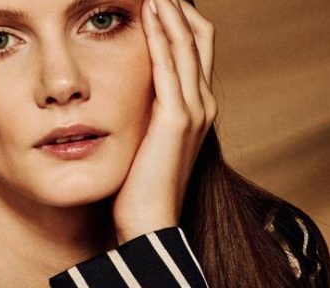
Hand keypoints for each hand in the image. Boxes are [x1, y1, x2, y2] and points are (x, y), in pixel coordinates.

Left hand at [111, 0, 217, 243]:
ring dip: (170, 11)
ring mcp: (193, 111)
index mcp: (195, 110)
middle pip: (198, 38)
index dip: (177, 22)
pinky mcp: (176, 119)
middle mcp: (202, 105)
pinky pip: (171, 65)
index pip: (193, 51)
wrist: (149, 223)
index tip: (155, 1)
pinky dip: (161, 34)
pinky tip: (148, 10)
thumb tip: (128, 96)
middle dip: (178, 7)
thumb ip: (146, 117)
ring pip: (188, 44)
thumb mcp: (146, 144)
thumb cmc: (141, 189)